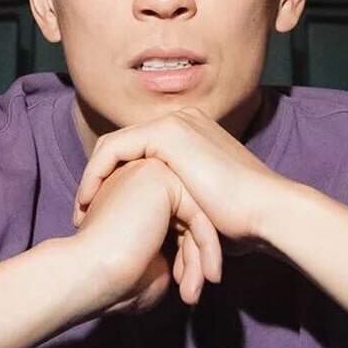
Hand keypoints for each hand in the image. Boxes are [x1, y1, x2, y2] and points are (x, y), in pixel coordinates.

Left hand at [73, 108, 279, 247]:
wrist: (266, 213)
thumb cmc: (241, 221)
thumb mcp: (202, 205)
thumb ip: (180, 202)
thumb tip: (164, 226)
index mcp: (190, 135)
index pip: (137, 150)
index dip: (113, 180)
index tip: (98, 213)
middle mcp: (181, 121)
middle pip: (122, 145)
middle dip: (96, 179)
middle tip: (81, 212)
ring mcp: (175, 123)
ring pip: (113, 146)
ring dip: (91, 178)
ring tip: (81, 211)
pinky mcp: (167, 133)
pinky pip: (114, 149)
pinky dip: (96, 174)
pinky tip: (89, 200)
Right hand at [73, 156, 223, 312]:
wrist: (88, 274)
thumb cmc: (112, 280)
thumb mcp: (152, 264)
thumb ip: (174, 251)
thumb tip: (199, 254)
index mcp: (130, 197)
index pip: (174, 225)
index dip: (185, 260)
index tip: (185, 293)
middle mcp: (138, 178)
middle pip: (187, 219)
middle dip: (194, 260)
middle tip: (191, 296)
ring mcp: (149, 173)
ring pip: (196, 217)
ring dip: (199, 259)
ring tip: (193, 294)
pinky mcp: (161, 178)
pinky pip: (199, 215)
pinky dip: (207, 248)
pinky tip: (206, 276)